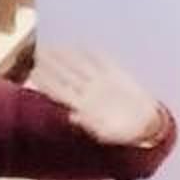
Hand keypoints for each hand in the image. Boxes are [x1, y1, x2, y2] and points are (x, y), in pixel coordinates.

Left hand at [31, 45, 166, 149]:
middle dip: (51, 65)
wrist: (146, 127)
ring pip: (80, 67)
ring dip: (67, 56)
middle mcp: (89, 93)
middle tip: (37, 53)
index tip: (33, 73)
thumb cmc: (125, 134)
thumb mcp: (107, 134)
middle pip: (66, 76)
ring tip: (53, 46)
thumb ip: (88, 125)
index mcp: (83, 107)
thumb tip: (70, 117)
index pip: (60, 92)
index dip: (46, 83)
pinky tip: (82, 44)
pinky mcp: (118, 76)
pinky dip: (94, 54)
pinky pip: (104, 62)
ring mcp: (102, 83)